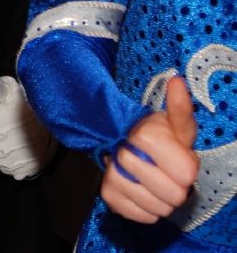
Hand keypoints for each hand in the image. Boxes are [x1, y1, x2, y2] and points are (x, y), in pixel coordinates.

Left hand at [0, 75, 55, 179]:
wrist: (55, 116)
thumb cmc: (28, 100)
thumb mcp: (8, 88)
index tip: (6, 114)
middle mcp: (1, 146)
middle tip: (14, 127)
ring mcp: (16, 160)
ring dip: (4, 152)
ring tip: (18, 139)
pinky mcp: (28, 169)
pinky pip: (11, 171)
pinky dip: (14, 165)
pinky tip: (22, 152)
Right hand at [101, 75, 198, 223]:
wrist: (124, 148)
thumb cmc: (158, 137)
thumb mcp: (175, 125)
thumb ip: (180, 109)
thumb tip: (177, 81)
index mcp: (145, 135)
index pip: (186, 173)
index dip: (188, 170)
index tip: (180, 161)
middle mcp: (124, 154)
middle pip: (173, 194)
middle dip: (178, 189)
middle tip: (169, 176)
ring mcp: (112, 175)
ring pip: (157, 208)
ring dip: (164, 201)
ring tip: (158, 186)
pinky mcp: (107, 194)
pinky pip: (141, 215)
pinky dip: (148, 210)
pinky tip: (145, 195)